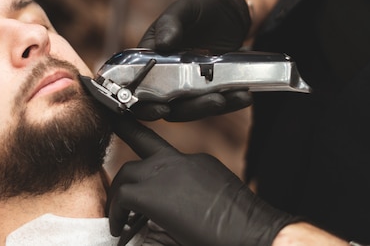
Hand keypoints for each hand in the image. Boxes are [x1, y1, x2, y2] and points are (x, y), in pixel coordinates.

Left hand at [108, 116, 299, 245]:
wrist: (252, 232)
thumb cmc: (242, 224)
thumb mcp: (218, 198)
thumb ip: (196, 194)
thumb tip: (182, 210)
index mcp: (199, 162)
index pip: (167, 153)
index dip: (149, 156)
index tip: (134, 138)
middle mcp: (181, 161)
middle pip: (142, 149)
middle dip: (127, 168)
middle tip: (118, 190)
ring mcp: (166, 173)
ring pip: (127, 172)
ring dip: (119, 194)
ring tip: (119, 216)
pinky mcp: (153, 194)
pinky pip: (123, 196)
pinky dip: (116, 212)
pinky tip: (120, 227)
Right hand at [135, 0, 252, 120]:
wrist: (227, 9)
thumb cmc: (199, 5)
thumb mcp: (184, 8)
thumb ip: (171, 23)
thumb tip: (162, 43)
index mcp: (149, 58)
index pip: (139, 88)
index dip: (146, 104)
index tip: (163, 108)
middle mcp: (164, 76)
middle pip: (168, 105)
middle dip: (191, 108)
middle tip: (215, 101)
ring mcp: (187, 84)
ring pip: (192, 107)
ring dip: (213, 107)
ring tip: (237, 97)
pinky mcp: (208, 88)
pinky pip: (215, 101)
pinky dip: (230, 101)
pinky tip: (244, 95)